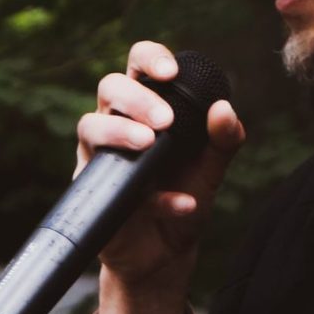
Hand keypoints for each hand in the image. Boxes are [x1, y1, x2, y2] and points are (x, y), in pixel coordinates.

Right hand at [75, 39, 244, 312]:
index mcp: (145, 108)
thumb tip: (224, 110)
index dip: (150, 58)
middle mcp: (115, 124)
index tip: (171, 72)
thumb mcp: (211, 170)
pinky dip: (151, 197)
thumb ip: (223, 140)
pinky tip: (180, 205)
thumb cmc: (183, 197)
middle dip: (135, 98)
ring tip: (150, 145)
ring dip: (120, 131)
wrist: (166, 255)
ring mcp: (98, 158)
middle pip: (108, 87)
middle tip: (164, 120)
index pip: (138, 66)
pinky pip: (111, 185)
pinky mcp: (94, 193)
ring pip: (89, 126)